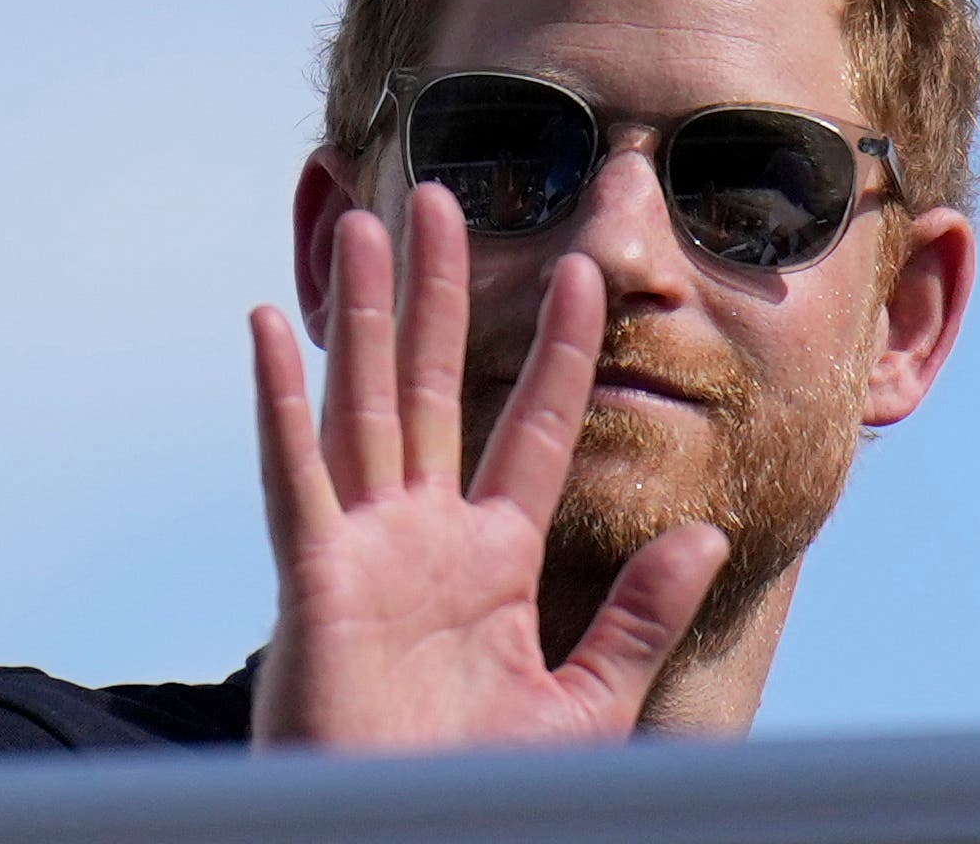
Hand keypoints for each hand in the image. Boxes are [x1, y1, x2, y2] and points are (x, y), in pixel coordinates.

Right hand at [246, 183, 728, 750]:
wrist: (414, 833)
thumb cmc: (482, 787)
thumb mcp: (584, 700)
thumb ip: (640, 616)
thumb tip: (704, 535)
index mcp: (494, 557)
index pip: (532, 428)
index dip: (557, 351)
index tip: (581, 273)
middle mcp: (427, 534)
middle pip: (437, 384)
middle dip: (441, 291)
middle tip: (447, 198)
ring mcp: (366, 547)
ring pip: (368, 402)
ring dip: (367, 312)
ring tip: (370, 221)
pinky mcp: (315, 578)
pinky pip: (295, 474)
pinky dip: (282, 399)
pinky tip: (275, 324)